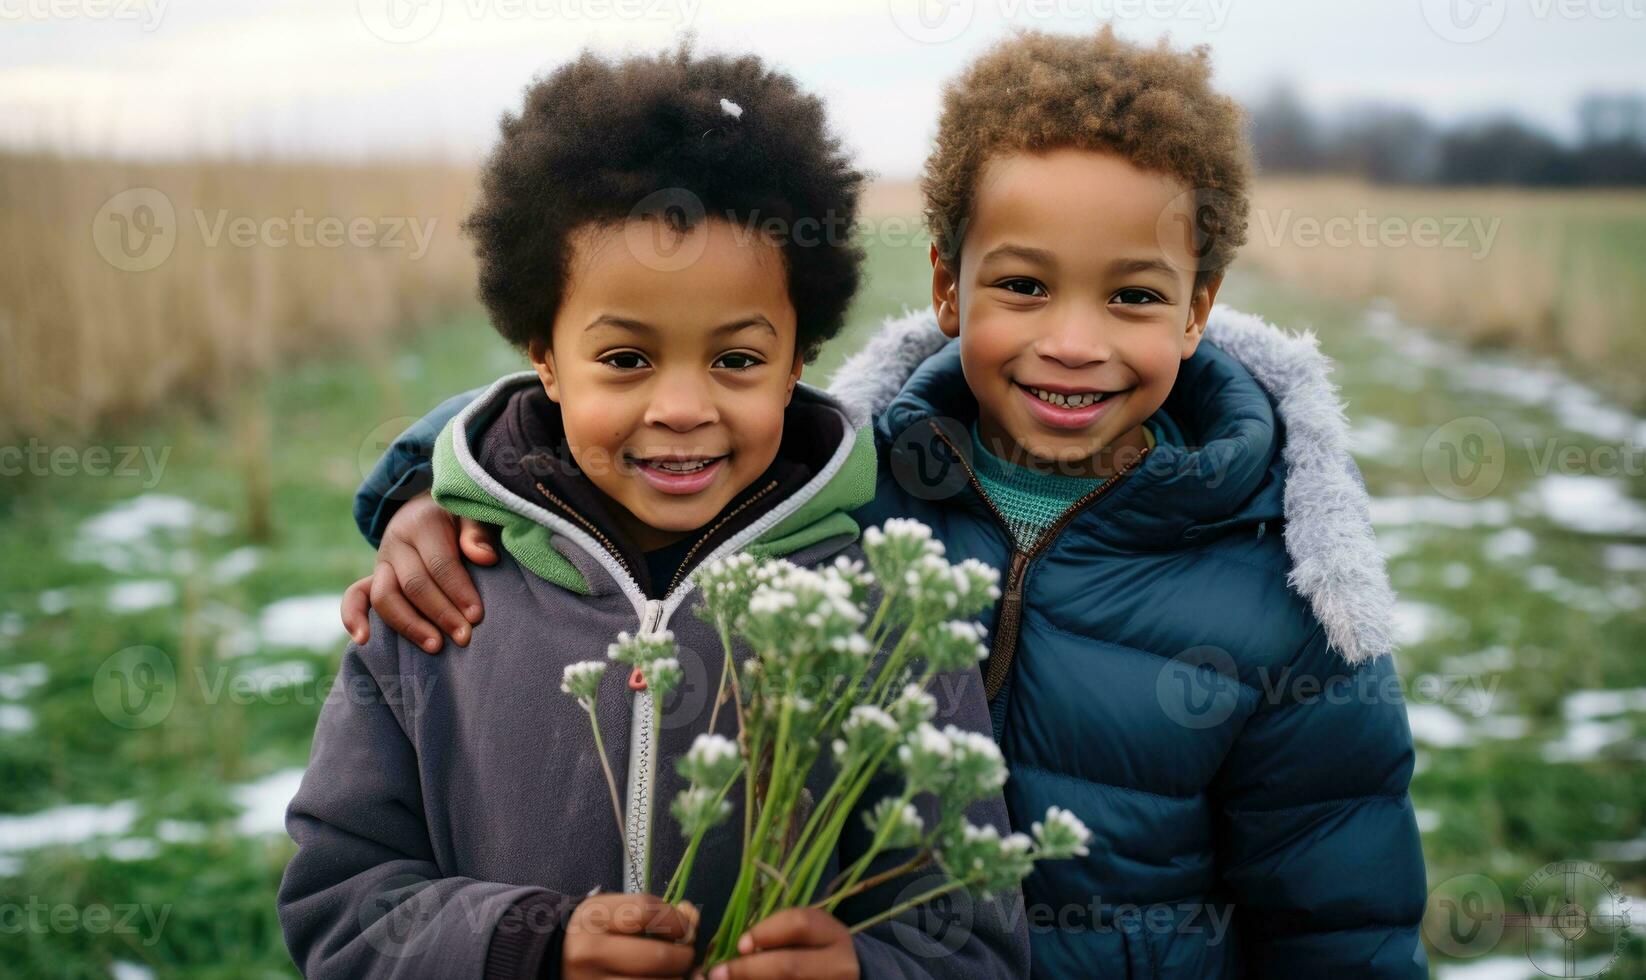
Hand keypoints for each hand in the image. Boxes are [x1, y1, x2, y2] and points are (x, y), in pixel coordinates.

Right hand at [339, 491, 497, 651]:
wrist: (428, 511)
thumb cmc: (459, 520)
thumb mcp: (472, 516)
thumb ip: (478, 533)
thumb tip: (485, 557)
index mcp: (423, 523)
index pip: (440, 563)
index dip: (458, 591)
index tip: (476, 616)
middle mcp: (397, 542)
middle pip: (414, 584)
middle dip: (441, 613)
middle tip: (464, 637)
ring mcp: (381, 562)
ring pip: (385, 597)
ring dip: (410, 625)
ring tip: (435, 646)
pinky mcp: (371, 578)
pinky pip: (355, 597)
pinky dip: (353, 618)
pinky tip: (364, 641)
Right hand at [563, 893, 699, 979]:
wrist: (552, 958)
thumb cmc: (593, 931)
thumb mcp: (611, 910)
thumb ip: (651, 911)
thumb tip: (692, 918)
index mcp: (593, 917)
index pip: (648, 912)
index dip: (677, 921)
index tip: (685, 928)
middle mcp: (589, 952)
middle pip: (656, 956)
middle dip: (684, 956)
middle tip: (686, 955)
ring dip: (675, 979)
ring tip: (673, 972)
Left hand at [706, 908, 857, 979]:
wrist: (843, 977)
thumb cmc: (814, 950)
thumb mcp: (805, 935)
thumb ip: (777, 935)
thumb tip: (734, 949)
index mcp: (834, 935)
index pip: (799, 924)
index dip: (764, 932)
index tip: (739, 945)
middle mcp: (840, 966)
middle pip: (789, 966)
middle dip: (747, 969)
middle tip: (717, 973)